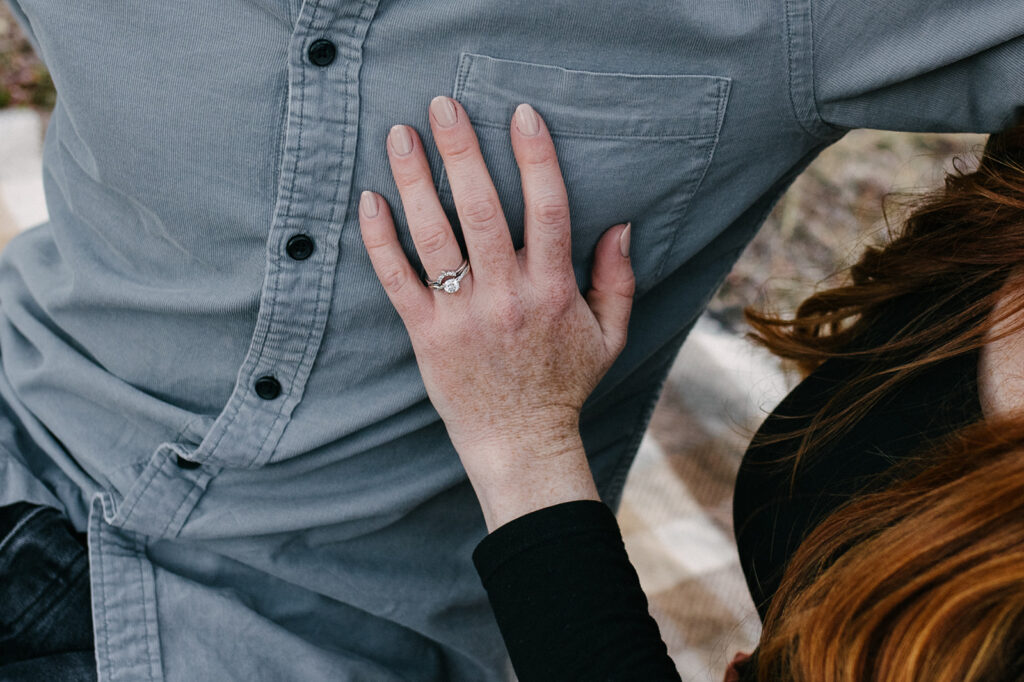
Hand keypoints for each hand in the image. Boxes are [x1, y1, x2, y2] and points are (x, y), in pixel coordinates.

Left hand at [359, 96, 634, 529]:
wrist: (519, 443)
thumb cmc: (563, 385)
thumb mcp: (610, 336)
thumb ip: (617, 279)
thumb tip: (621, 224)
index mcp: (553, 290)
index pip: (547, 209)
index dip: (535, 158)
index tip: (522, 114)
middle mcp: (506, 296)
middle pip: (482, 210)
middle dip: (462, 151)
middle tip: (443, 104)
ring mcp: (461, 315)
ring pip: (434, 237)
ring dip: (415, 182)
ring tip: (399, 135)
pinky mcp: (426, 334)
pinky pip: (397, 280)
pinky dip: (381, 240)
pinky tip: (370, 200)